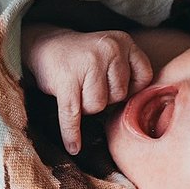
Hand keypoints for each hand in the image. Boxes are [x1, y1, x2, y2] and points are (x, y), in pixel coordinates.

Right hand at [23, 27, 152, 153]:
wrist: (46, 45)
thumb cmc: (84, 58)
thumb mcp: (112, 52)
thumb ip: (128, 73)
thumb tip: (141, 111)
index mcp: (123, 41)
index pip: (144, 78)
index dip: (130, 88)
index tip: (115, 85)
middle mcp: (109, 49)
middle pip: (119, 95)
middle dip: (103, 97)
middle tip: (88, 84)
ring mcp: (88, 63)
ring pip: (98, 106)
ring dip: (86, 106)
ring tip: (77, 89)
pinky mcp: (66, 80)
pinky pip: (73, 114)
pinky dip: (72, 132)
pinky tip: (73, 147)